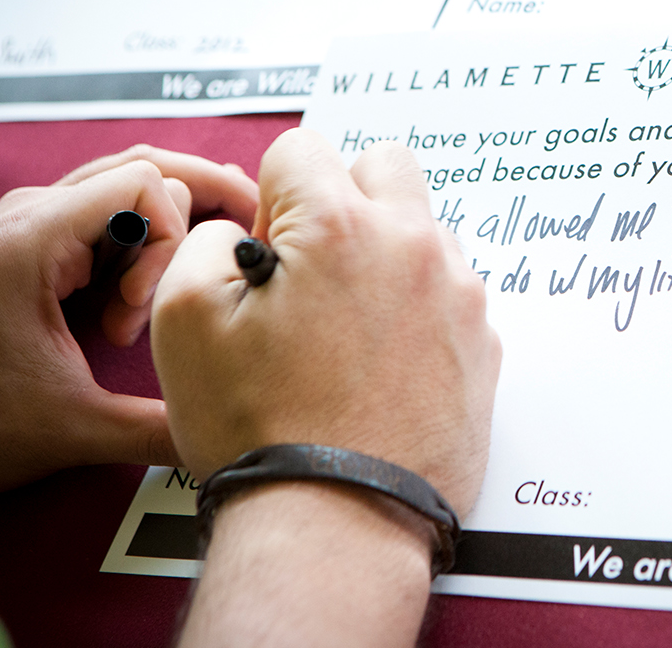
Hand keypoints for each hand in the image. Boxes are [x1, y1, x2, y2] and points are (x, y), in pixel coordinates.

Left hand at [0, 145, 258, 494]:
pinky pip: (106, 213)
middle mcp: (31, 215)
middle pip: (144, 167)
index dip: (172, 239)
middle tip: (212, 264)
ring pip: (127, 183)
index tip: (149, 306)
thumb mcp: (72, 429)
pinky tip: (145, 297)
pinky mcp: (32, 244)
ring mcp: (30, 224)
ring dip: (164, 234)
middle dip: (189, 218)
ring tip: (168, 293)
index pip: (145, 183)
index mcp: (33, 239)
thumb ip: (159, 430)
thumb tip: (226, 440)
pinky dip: (142, 243)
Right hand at [152, 128, 499, 517]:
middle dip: (345, 199)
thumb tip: (246, 231)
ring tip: (347, 332)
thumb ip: (208, 241)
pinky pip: (450, 295)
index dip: (271, 197)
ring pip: (423, 233)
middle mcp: (414, 247)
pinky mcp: (486, 345)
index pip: (303, 149)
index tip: (268, 253)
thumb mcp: (185, 319)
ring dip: (387, 257)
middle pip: (384, 167)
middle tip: (313, 269)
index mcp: (340, 226)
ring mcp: (459, 296)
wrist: (339, 522)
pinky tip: (385, 365)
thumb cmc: (262, 430)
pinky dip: (419, 310)